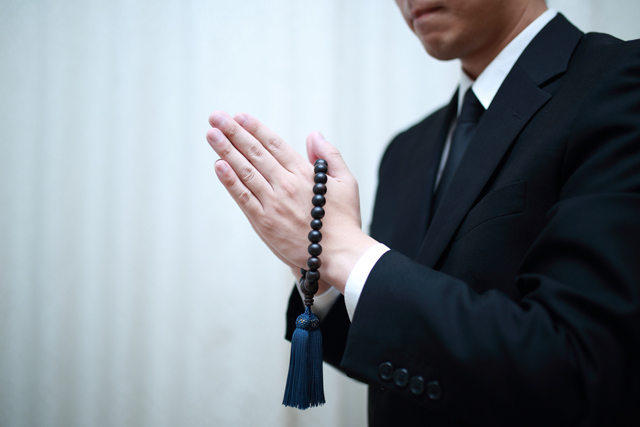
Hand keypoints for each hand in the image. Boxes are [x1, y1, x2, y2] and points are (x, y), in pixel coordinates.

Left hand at [206, 111, 376, 291]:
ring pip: (245, 171)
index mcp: (304, 173)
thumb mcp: (346, 182)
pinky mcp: (264, 222)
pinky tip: (218, 165)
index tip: (240, 116)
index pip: (274, 144)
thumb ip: (329, 156)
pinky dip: (230, 181)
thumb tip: (314, 135)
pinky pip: (243, 197)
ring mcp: (273, 203)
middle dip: (234, 132)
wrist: (339, 253)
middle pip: (256, 153)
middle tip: (216, 117)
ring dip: (226, 150)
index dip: (255, 128)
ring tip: (212, 134)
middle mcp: (286, 184)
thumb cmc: (344, 220)